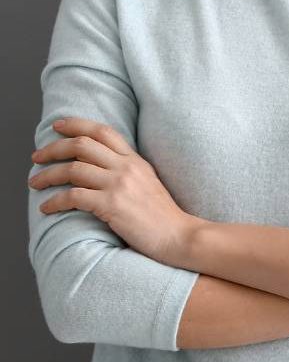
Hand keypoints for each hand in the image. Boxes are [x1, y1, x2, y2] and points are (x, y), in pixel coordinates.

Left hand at [28, 117, 205, 264]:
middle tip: (37, 156)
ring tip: (35, 182)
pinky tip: (47, 207)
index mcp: (135, 161)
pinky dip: (55, 201)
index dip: (77, 125)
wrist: (179, 236)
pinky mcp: (112, 205)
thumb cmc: (163, 216)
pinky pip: (73, 196)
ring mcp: (119, 185)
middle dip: (53, 148)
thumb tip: (100, 166)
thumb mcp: (149, 183)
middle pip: (81, 145)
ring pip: (72, 169)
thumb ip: (127, 171)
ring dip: (47, 175)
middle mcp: (126, 168)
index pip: (103, 131)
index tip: (57, 127)